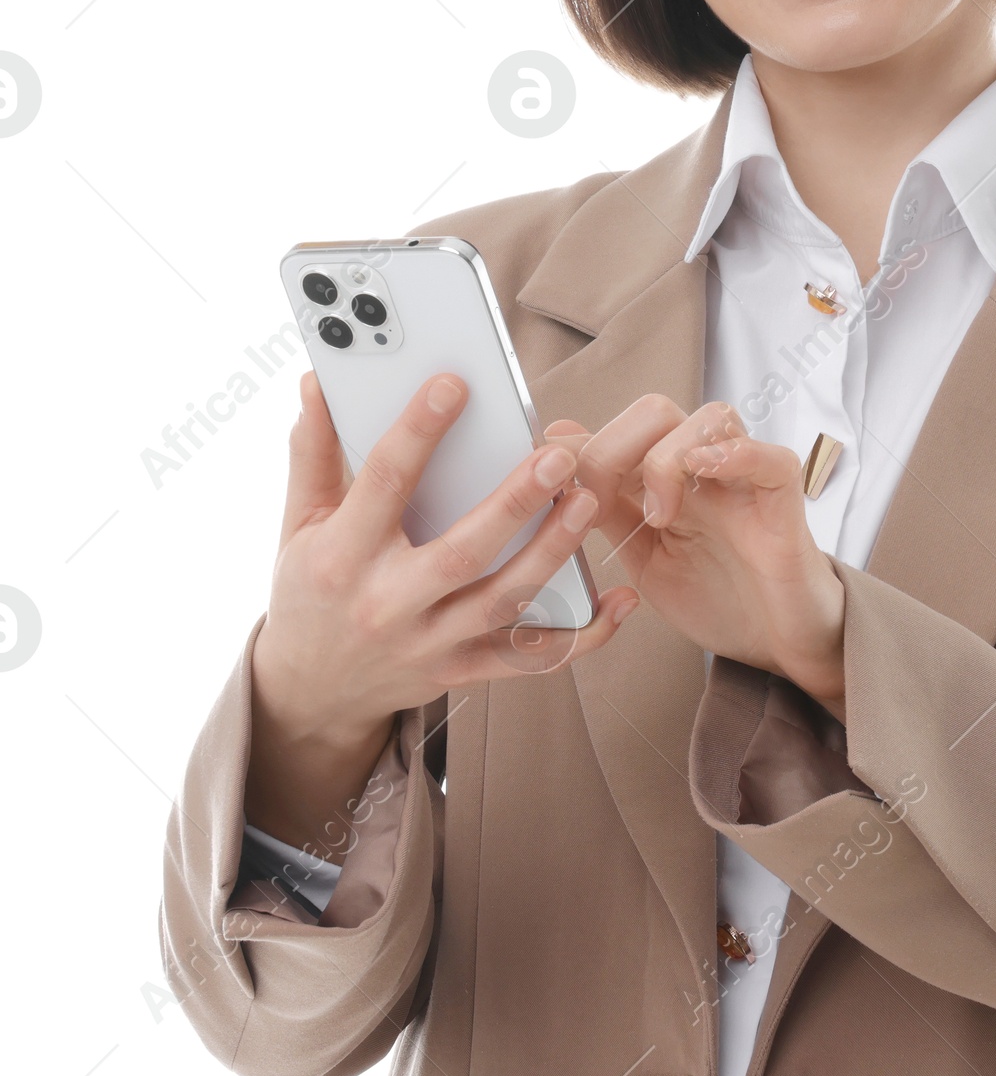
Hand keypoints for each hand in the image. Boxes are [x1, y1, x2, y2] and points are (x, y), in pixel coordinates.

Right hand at [245, 371, 638, 850]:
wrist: (310, 692)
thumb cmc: (309, 591)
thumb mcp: (298, 523)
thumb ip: (313, 452)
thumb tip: (316, 382)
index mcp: (341, 556)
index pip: (382, 484)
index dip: (417, 432)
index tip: (454, 385)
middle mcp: (386, 604)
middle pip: (461, 552)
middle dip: (513, 504)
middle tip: (558, 455)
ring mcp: (428, 644)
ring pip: (502, 602)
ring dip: (551, 554)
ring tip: (586, 503)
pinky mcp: (460, 671)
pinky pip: (528, 658)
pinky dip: (579, 636)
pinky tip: (617, 603)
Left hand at [554, 396, 846, 716]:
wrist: (775, 645)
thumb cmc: (717, 597)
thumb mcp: (643, 557)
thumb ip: (605, 508)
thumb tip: (559, 446)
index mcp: (666, 479)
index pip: (617, 430)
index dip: (580, 448)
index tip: (554, 484)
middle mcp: (705, 470)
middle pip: (656, 412)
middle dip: (614, 448)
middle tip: (600, 506)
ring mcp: (745, 482)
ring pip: (709, 419)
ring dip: (667, 459)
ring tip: (658, 517)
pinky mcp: (783, 504)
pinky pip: (771, 459)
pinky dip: (739, 454)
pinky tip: (706, 471)